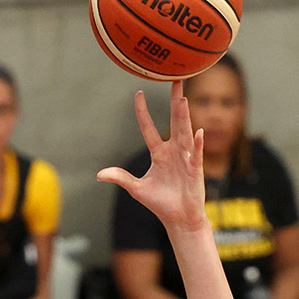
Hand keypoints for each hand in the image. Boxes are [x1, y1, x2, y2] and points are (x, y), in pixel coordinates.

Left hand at [97, 82, 205, 232]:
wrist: (179, 219)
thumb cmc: (161, 203)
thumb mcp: (137, 189)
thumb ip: (121, 178)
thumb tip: (100, 175)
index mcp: (159, 153)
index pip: (149, 128)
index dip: (143, 112)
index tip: (139, 93)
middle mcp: (174, 151)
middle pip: (174, 120)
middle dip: (175, 100)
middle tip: (176, 79)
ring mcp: (186, 158)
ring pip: (185, 132)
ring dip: (184, 116)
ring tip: (183, 98)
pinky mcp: (195, 170)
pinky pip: (196, 154)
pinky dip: (197, 144)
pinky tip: (197, 132)